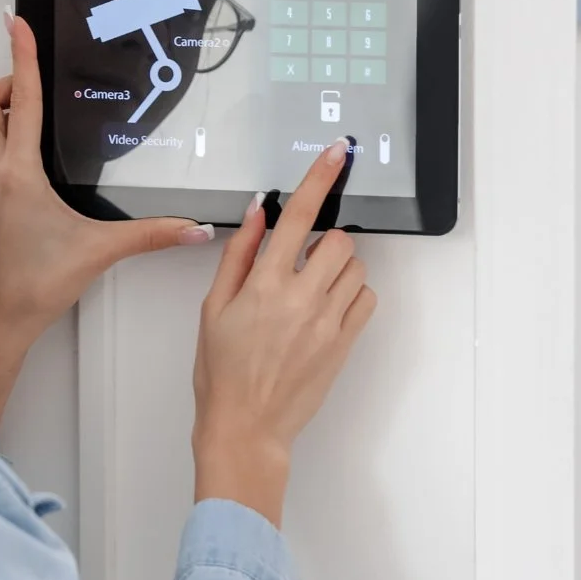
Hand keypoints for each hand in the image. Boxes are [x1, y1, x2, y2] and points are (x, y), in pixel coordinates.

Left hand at [0, 13, 210, 349]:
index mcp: (17, 173)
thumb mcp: (99, 252)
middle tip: (38, 87)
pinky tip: (33, 156)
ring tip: (39, 117)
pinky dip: (1, 138)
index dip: (22, 58)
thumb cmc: (35, 285)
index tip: (19, 24)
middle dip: (6, 84)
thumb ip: (151, 235)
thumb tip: (194, 228)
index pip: (20, 102)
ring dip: (1, 111)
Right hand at [192, 139, 377, 525]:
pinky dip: (352, 294)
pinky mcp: (344, 343)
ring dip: (339, 268)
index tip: (337, 153)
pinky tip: (326, 309)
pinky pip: (366, 299)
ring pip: (356, 268)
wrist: (246, 426)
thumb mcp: (214, 308)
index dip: (320, 178)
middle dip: (324, 241)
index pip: (299, 216)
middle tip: (303, 261)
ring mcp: (328, 322)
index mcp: (264, 285)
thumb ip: (238, 256)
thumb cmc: (222, 372)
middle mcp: (301, 298)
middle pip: (338, 240)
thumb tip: (257, 213)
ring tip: (312, 291)